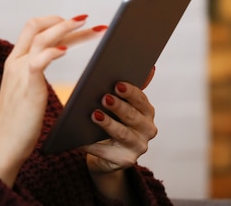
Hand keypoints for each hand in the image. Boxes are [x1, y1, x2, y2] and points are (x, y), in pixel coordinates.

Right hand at [0, 14, 103, 185]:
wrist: (5, 146)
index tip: (74, 23)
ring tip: (87, 25)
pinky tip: (67, 49)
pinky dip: (54, 51)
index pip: (32, 29)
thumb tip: (56, 57)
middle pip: (37, 27)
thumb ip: (34, 72)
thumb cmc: (19, 122)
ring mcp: (19, 73)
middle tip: (86, 19)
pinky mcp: (28, 87)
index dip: (53, 21)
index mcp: (14, 61)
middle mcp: (15, 62)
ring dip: (66, 28)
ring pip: (41, 38)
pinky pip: (39, 61)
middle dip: (62, 20)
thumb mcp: (26, 89)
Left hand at [83, 79, 156, 202]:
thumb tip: (149, 68)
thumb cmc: (113, 122)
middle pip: (133, 117)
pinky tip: (81, 138)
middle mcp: (148, 130)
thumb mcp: (121, 106)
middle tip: (104, 97)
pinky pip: (106, 152)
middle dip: (119, 107)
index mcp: (147, 113)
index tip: (117, 84)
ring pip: (123, 134)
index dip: (130, 92)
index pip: (141, 100)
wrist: (107, 155)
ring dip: (108, 124)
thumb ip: (129, 89)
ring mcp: (138, 147)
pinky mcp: (125, 161)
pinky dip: (92, 145)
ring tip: (94, 115)